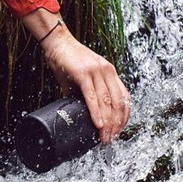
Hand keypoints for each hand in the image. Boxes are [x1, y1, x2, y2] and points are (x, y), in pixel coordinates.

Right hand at [22, 9, 130, 143]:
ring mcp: (96, 71)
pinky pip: (93, 97)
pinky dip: (96, 112)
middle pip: (118, 103)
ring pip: (107, 102)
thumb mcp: (83, 77)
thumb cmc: (68, 60)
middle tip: (110, 139)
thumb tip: (82, 112)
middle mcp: (107, 71)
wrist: (57, 43)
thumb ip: (86, 93)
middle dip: (116, 124)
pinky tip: (98, 123)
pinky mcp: (83, 73)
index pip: (125, 98)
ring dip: (107, 123)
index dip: (124, 117)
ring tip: (104, 137)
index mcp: (110, 72)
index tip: (118, 130)